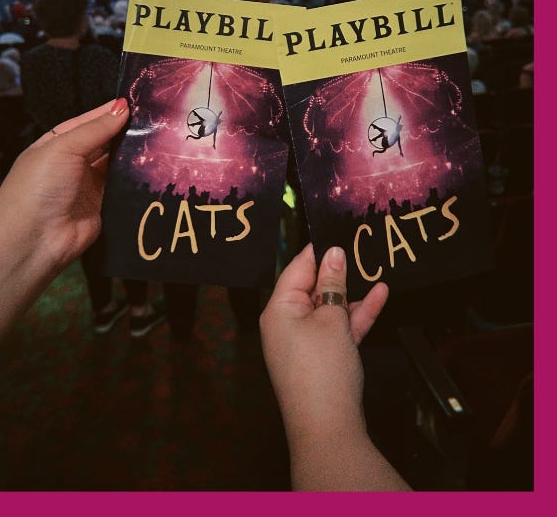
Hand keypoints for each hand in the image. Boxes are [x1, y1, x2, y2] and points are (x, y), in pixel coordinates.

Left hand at [0, 98, 129, 341]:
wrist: (35, 239)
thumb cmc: (37, 187)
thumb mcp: (62, 148)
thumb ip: (94, 129)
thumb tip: (121, 107)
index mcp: (55, 144)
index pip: (86, 122)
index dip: (107, 113)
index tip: (133, 104)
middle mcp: (71, 162)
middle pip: (102, 142)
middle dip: (123, 132)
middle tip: (152, 120)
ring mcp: (86, 185)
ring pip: (114, 163)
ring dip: (131, 154)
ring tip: (156, 139)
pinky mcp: (101, 206)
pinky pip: (121, 187)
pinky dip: (134, 178)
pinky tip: (151, 166)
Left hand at [260, 243, 407, 490]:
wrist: (329, 428)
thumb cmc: (323, 371)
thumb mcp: (331, 320)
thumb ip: (333, 285)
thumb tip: (333, 254)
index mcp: (278, 309)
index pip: (296, 269)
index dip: (316, 250)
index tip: (332, 229)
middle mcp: (287, 323)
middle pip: (313, 288)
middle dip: (336, 270)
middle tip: (356, 243)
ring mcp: (306, 342)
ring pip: (330, 308)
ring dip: (352, 292)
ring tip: (373, 265)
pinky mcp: (324, 359)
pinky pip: (339, 328)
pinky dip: (356, 314)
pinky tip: (380, 294)